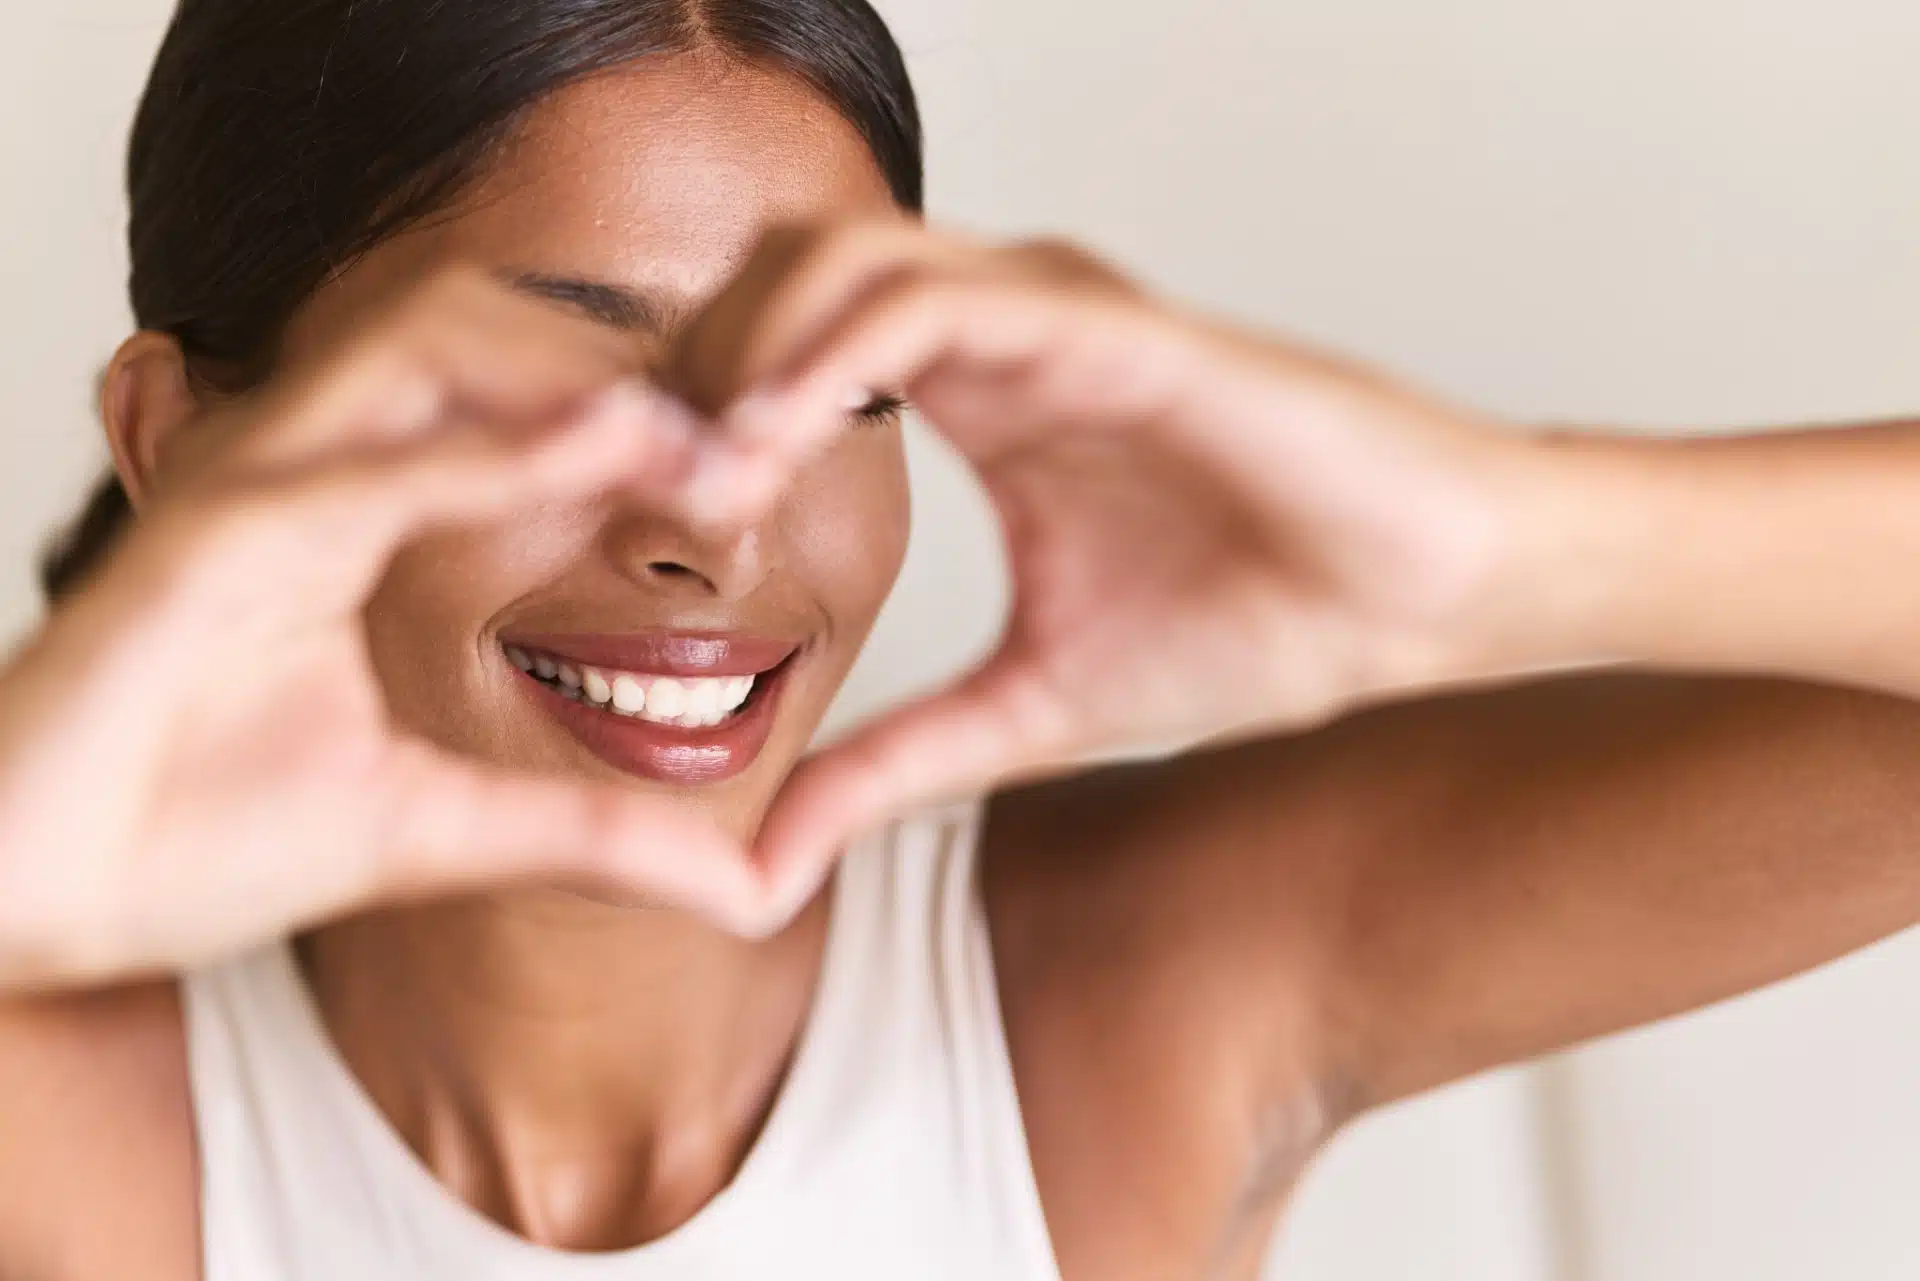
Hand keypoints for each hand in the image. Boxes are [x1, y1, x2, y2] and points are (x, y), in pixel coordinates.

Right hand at [0, 269, 766, 990]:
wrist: (34, 907)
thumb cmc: (200, 839)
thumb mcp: (438, 832)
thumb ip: (587, 839)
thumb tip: (743, 889)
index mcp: (358, 508)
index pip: (517, 404)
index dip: (646, 419)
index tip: (760, 478)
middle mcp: (307, 471)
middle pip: (482, 331)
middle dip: (628, 371)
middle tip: (758, 446)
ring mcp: (251, 490)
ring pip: (422, 348)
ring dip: (573, 378)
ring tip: (704, 437)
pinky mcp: (203, 541)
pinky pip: (364, 462)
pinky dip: (488, 448)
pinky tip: (606, 448)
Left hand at [666, 219, 1555, 905]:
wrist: (1418, 597)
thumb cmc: (1258, 625)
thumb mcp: (1027, 715)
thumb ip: (891, 766)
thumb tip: (763, 865)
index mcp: (978, 399)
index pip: (786, 350)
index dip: (694, 418)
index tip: (644, 528)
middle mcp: (1002, 334)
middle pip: (781, 277)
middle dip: (691, 368)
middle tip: (647, 493)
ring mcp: (1053, 317)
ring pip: (841, 257)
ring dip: (746, 352)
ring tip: (706, 478)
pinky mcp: (1109, 328)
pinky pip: (938, 298)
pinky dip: (834, 352)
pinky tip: (781, 440)